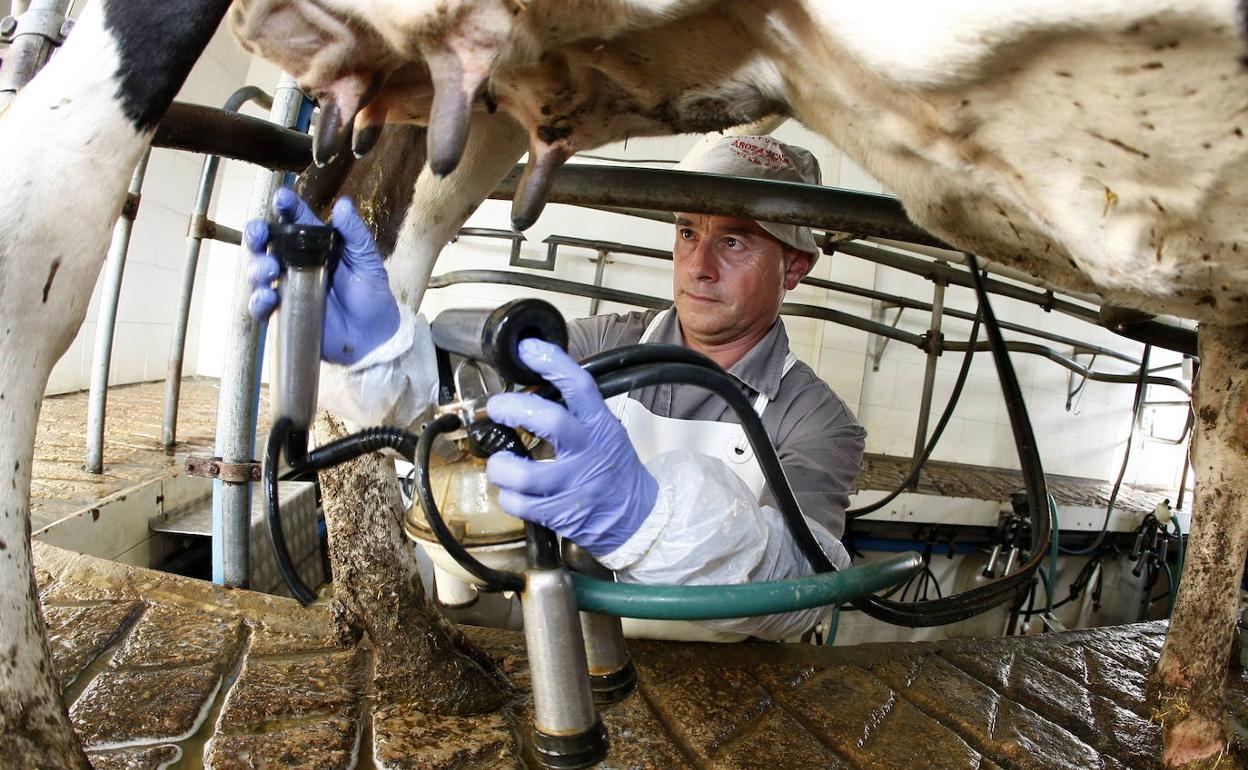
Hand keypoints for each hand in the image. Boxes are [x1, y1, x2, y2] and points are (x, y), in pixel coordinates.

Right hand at [245, 188, 400, 364]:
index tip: (282, 198)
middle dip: (256, 234)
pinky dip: (258, 301)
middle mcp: (294, 263)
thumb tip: (344, 204)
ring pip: (258, 272)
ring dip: (256, 267)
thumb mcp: (367, 260)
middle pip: (265, 243)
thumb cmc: (370, 293)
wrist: (374, 334)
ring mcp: (286, 288)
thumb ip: (355, 234)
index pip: (293, 220)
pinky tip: (268, 297)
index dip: (285, 207)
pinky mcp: (283, 313)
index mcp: (313, 244)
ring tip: (270, 270)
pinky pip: (261, 307)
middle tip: (259, 233)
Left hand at [485, 339, 657, 556]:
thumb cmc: (613, 467)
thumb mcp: (606, 430)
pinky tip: (513, 490)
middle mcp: (586, 452)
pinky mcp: (559, 514)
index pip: (579, 385)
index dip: (552, 363)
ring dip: (501, 466)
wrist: (636, 516)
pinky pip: (520, 504)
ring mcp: (573, 485)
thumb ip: (576, 410)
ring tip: (500, 462)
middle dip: (513, 408)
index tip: (527, 349)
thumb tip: (538, 378)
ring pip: (524, 474)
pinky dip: (508, 496)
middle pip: (549, 421)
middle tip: (497, 407)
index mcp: (599, 425)